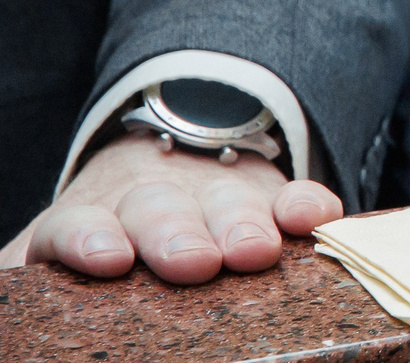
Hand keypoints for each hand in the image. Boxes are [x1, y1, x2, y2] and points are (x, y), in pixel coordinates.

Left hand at [1, 133, 339, 282]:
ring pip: (225, 201)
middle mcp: (148, 201)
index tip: (109, 258)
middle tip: (194, 262)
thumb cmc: (98, 241)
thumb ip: (20, 275)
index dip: (90, 237)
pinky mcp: (268, 196)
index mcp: (83, 220)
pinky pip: (290, 194)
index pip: (75, 224)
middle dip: (177, 234)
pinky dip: (306, 205)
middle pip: (157, 208)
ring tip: (255, 253)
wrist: (154, 169)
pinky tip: (315, 217)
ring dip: (243, 223)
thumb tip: (0, 302)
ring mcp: (211, 194)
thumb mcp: (45, 256)